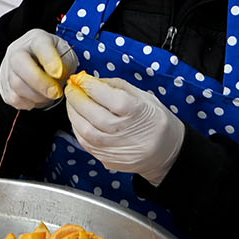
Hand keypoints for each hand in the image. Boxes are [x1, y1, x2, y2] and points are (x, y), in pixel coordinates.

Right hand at [0, 29, 78, 109]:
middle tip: (56, 92)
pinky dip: (29, 102)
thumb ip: (65, 64)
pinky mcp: (3, 85)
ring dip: (37, 96)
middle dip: (40, 82)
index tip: (58, 73)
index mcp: (36, 39)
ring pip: (16, 84)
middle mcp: (17, 50)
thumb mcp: (67, 56)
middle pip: (19, 63)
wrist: (40, 66)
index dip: (49, 60)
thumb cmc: (55, 60)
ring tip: (49, 95)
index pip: (39, 45)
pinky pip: (13, 98)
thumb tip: (59, 75)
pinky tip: (38, 98)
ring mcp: (7, 67)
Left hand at [64, 74, 185, 182]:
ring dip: (73, 114)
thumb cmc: (156, 121)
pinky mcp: (108, 160)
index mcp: (138, 113)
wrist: (166, 152)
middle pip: (92, 114)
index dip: (89, 86)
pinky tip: (78, 118)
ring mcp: (116, 149)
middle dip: (77, 98)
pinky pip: (85, 143)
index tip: (80, 78)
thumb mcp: (145, 97)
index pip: (108, 96)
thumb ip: (118, 86)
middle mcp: (126, 133)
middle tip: (72, 88)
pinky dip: (77, 128)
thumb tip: (91, 80)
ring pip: (84, 130)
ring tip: (72, 102)